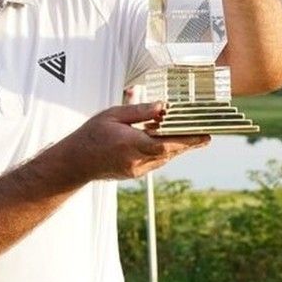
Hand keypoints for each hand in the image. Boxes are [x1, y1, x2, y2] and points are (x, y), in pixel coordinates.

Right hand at [58, 102, 208, 182]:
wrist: (75, 162)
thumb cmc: (91, 135)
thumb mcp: (112, 115)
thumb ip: (138, 111)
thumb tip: (162, 107)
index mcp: (131, 144)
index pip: (166, 144)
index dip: (188, 140)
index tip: (205, 135)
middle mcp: (137, 161)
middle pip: (170, 152)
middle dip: (189, 143)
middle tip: (206, 134)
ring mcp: (137, 170)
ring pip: (164, 158)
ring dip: (177, 146)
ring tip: (191, 134)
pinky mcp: (135, 173)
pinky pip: (156, 161)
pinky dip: (164, 150)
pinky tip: (166, 140)